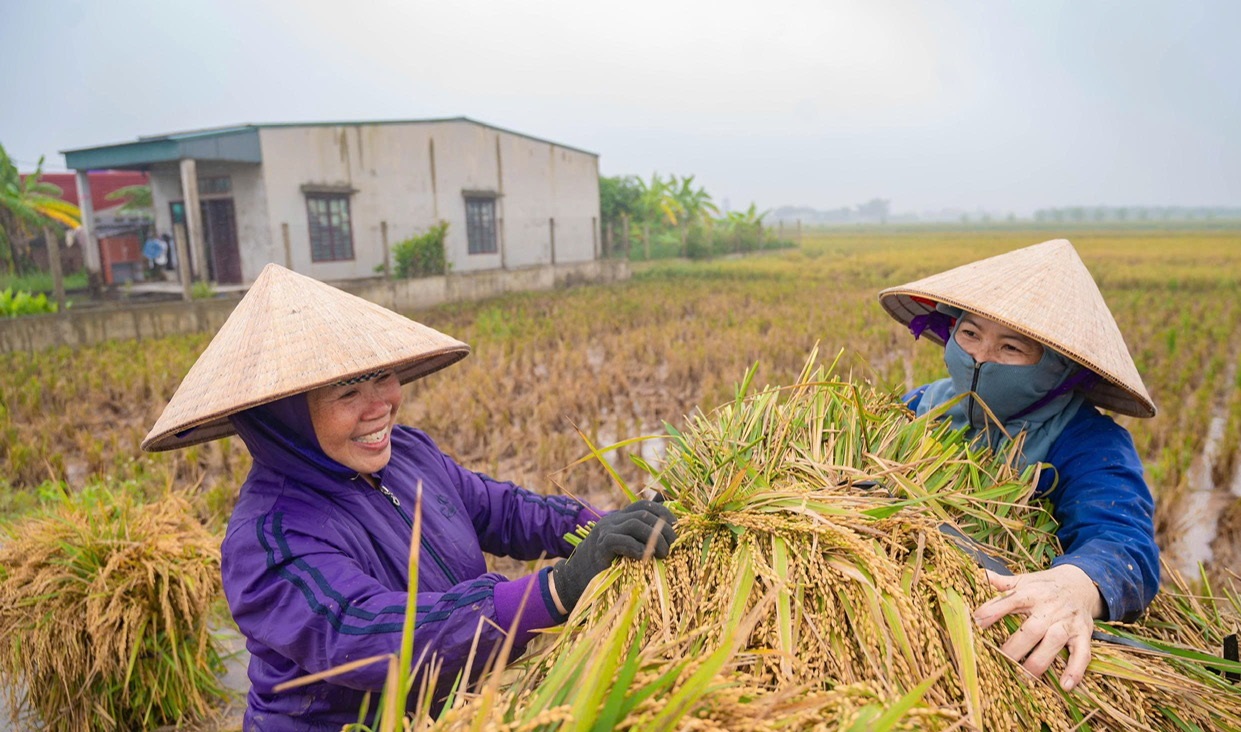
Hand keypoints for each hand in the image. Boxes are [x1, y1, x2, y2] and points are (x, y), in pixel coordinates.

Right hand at [550, 500, 675, 612]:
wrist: (576, 580)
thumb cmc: (607, 567)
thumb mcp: (627, 550)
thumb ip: (643, 539)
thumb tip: (669, 534)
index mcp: (620, 518)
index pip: (645, 505)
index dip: (664, 513)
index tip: (677, 528)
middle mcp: (613, 520)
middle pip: (644, 513)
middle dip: (664, 528)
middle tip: (673, 546)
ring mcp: (605, 531)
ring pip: (636, 523)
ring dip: (655, 538)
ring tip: (663, 554)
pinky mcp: (600, 546)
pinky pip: (621, 540)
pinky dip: (637, 548)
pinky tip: (645, 558)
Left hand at [973, 565, 1104, 690]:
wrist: (1081, 585)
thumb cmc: (1045, 586)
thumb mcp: (1024, 580)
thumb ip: (1003, 583)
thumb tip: (980, 575)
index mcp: (1032, 593)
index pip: (1012, 600)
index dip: (994, 610)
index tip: (977, 621)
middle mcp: (1050, 608)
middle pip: (1032, 628)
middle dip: (1015, 646)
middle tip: (1001, 660)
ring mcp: (1068, 623)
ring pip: (1054, 642)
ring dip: (1039, 661)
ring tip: (1023, 676)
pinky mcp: (1083, 635)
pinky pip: (1082, 654)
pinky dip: (1075, 671)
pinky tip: (1065, 685)